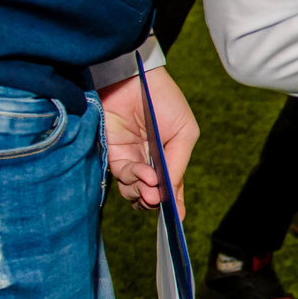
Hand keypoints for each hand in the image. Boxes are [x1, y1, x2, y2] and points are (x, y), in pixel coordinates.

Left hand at [99, 65, 198, 211]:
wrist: (134, 79)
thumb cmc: (164, 101)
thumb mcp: (184, 132)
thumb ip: (178, 162)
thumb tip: (169, 191)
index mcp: (169, 157)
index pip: (172, 188)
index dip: (175, 205)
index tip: (176, 218)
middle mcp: (149, 163)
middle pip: (151, 195)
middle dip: (156, 202)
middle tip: (160, 199)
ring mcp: (130, 160)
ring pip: (135, 191)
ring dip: (144, 194)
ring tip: (152, 189)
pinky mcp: (113, 155)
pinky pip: (123, 176)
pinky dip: (135, 179)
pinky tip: (146, 175)